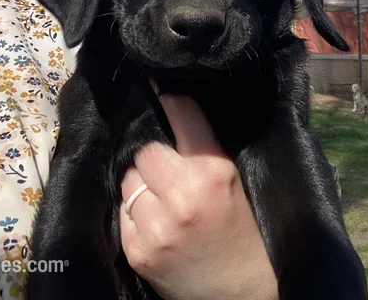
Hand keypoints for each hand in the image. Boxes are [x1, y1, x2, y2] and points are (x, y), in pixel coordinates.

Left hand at [120, 93, 278, 299]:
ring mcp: (157, 227)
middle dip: (154, 154)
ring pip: (129, 179)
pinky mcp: (138, 251)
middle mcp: (183, 196)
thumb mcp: (233, 177)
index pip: (179, 115)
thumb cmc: (243, 228)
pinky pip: (122, 212)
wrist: (245, 291)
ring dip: (141, 183)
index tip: (160, 89)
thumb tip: (169, 102)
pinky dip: (135, 212)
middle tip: (168, 167)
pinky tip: (156, 221)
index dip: (169, 100)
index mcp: (213, 171)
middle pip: (145, 149)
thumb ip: (202, 146)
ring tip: (162, 197)